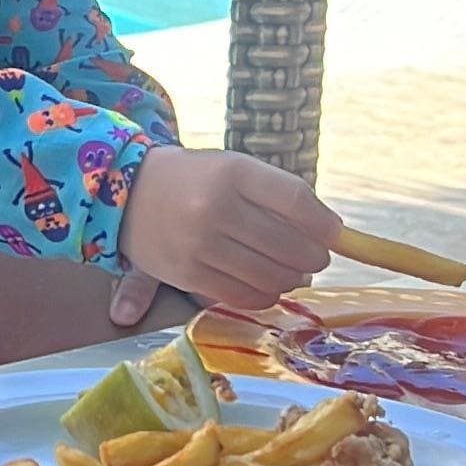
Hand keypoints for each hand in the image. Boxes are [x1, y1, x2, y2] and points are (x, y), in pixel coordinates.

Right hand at [114, 147, 340, 321]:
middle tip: (315, 258)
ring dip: (292, 279)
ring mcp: (200, 244)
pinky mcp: (189, 274)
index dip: (324, 224)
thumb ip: (279, 195)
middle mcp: (216, 207)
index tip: (336, 234)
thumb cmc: (196, 180)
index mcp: (233, 172)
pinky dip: (266, 295)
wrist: (129, 193)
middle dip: (313, 257)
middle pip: (289, 245)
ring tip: (293, 273)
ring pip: (271, 276)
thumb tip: (328, 235)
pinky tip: (267, 285)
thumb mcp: (234, 169)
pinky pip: (244, 296)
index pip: (296, 201)